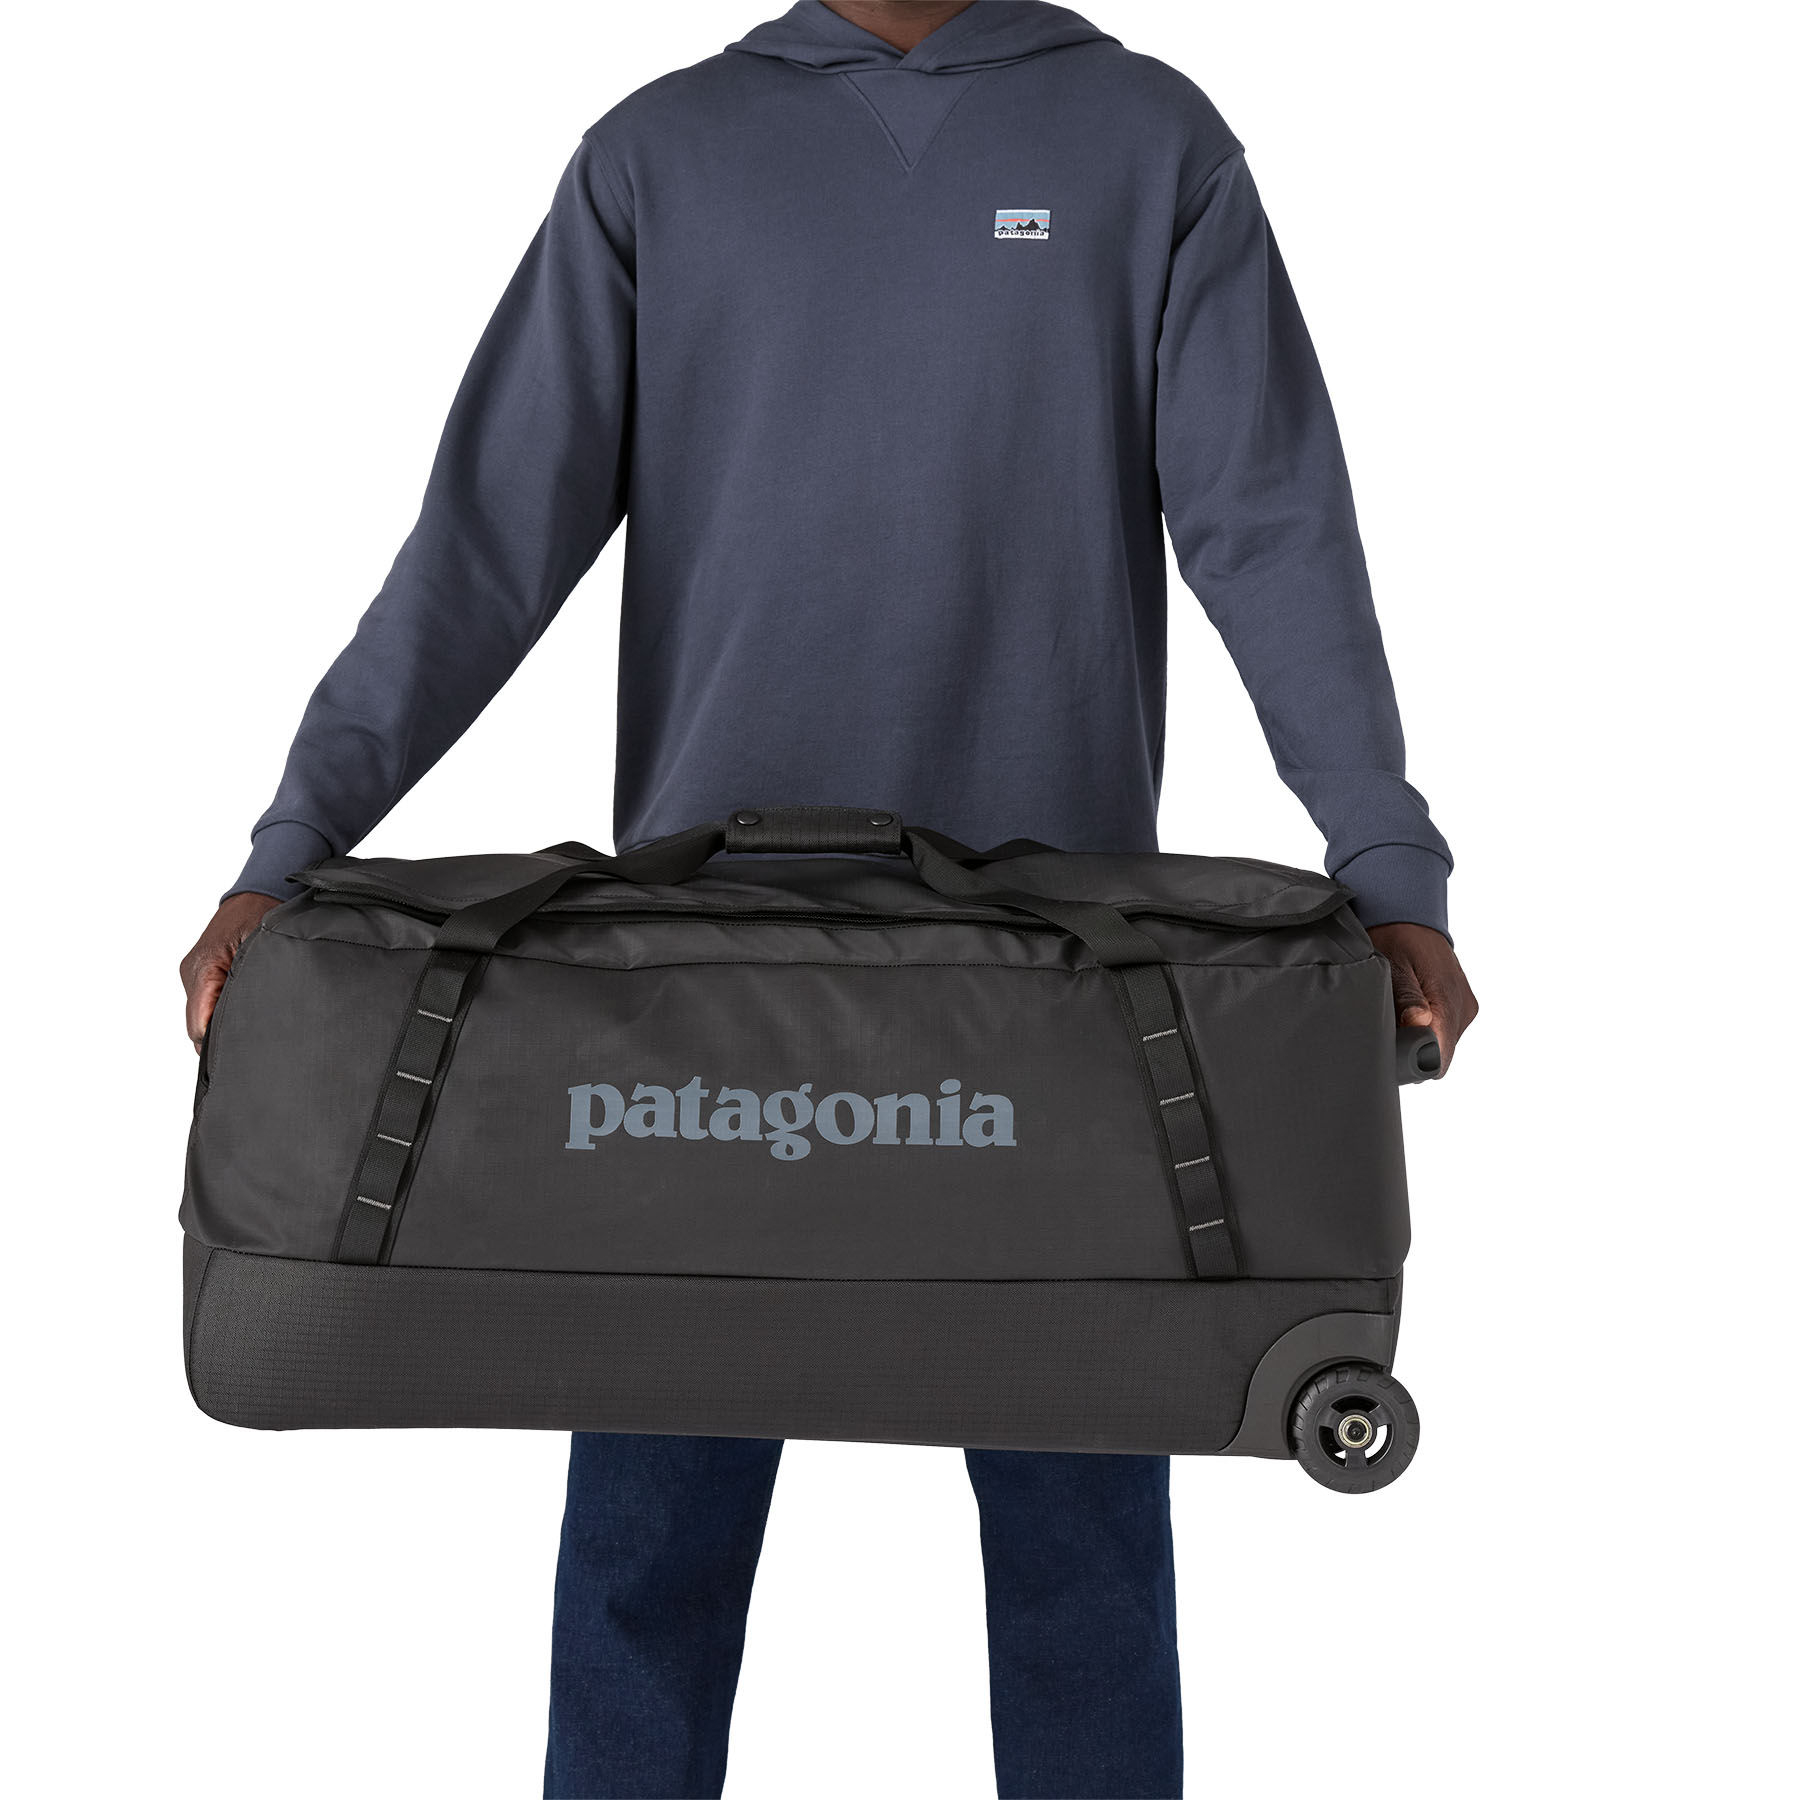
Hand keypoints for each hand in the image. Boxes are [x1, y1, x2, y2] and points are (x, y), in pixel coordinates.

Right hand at [181, 892, 280, 1049]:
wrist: (256, 895)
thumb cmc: (262, 916)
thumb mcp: (263, 950)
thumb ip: (253, 984)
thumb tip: (251, 1017)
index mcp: (203, 968)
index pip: (199, 1024)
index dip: (218, 1043)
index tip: (241, 1052)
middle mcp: (192, 973)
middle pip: (198, 1025)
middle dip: (222, 1037)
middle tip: (254, 1047)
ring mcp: (194, 974)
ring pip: (203, 1016)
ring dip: (224, 1023)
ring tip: (252, 1030)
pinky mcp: (201, 974)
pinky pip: (208, 1003)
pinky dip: (222, 1011)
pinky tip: (245, 1013)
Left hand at [1367, 922, 1477, 1072]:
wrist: (1409, 916)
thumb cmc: (1397, 938)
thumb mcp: (1393, 965)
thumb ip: (1407, 997)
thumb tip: (1420, 1025)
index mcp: (1449, 1000)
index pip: (1440, 1056)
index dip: (1415, 1062)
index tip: (1393, 1052)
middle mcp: (1464, 1008)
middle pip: (1440, 1052)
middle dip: (1414, 1048)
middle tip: (1387, 1029)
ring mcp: (1465, 1007)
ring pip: (1441, 1041)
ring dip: (1419, 1036)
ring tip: (1397, 1014)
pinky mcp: (1461, 1005)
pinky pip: (1443, 1028)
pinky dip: (1426, 1026)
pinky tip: (1408, 1010)